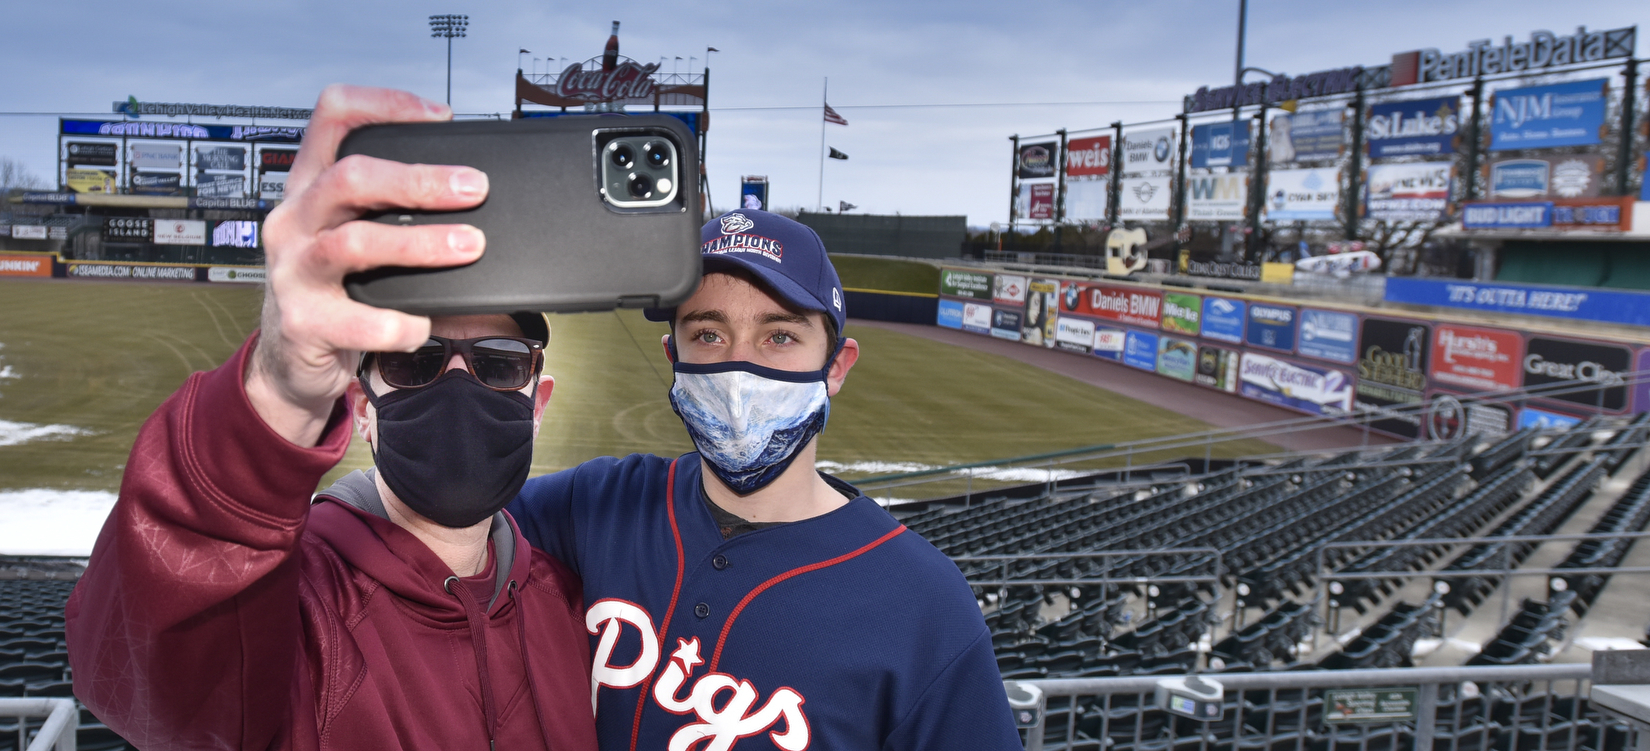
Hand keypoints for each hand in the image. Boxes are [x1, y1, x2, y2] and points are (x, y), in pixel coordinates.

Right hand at [246, 85, 489, 446]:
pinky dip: (399, 322)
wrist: (292, 359)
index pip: (333, 116)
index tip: (441, 118)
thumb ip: (399, 214)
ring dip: (419, 243)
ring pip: (354, 242)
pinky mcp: (303, 321)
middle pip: (349, 177)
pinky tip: (424, 324)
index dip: (385, 104)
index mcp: (311, 185)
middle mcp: (295, 219)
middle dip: (419, 180)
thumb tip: (476, 201)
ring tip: (468, 246)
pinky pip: (357, 319)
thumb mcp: (357, 238)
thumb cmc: (338, 287)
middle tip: (474, 189)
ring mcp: (293, 270)